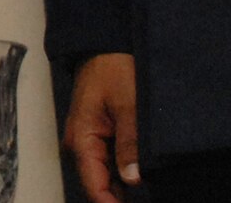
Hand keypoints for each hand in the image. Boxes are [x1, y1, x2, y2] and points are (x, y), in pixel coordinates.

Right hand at [64, 52, 139, 201]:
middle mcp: (81, 145)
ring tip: (149, 192)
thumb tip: (133, 178)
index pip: (95, 187)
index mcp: (82, 139)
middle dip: (121, 199)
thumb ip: (130, 142)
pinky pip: (109, 162)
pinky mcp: (99, 135)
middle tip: (148, 199)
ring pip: (106, 175)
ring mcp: (89, 140)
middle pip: (99, 185)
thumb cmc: (111, 66)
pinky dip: (124, 172)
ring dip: (124, 187)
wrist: (103, 44)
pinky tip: (143, 175)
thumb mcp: (127, 103)